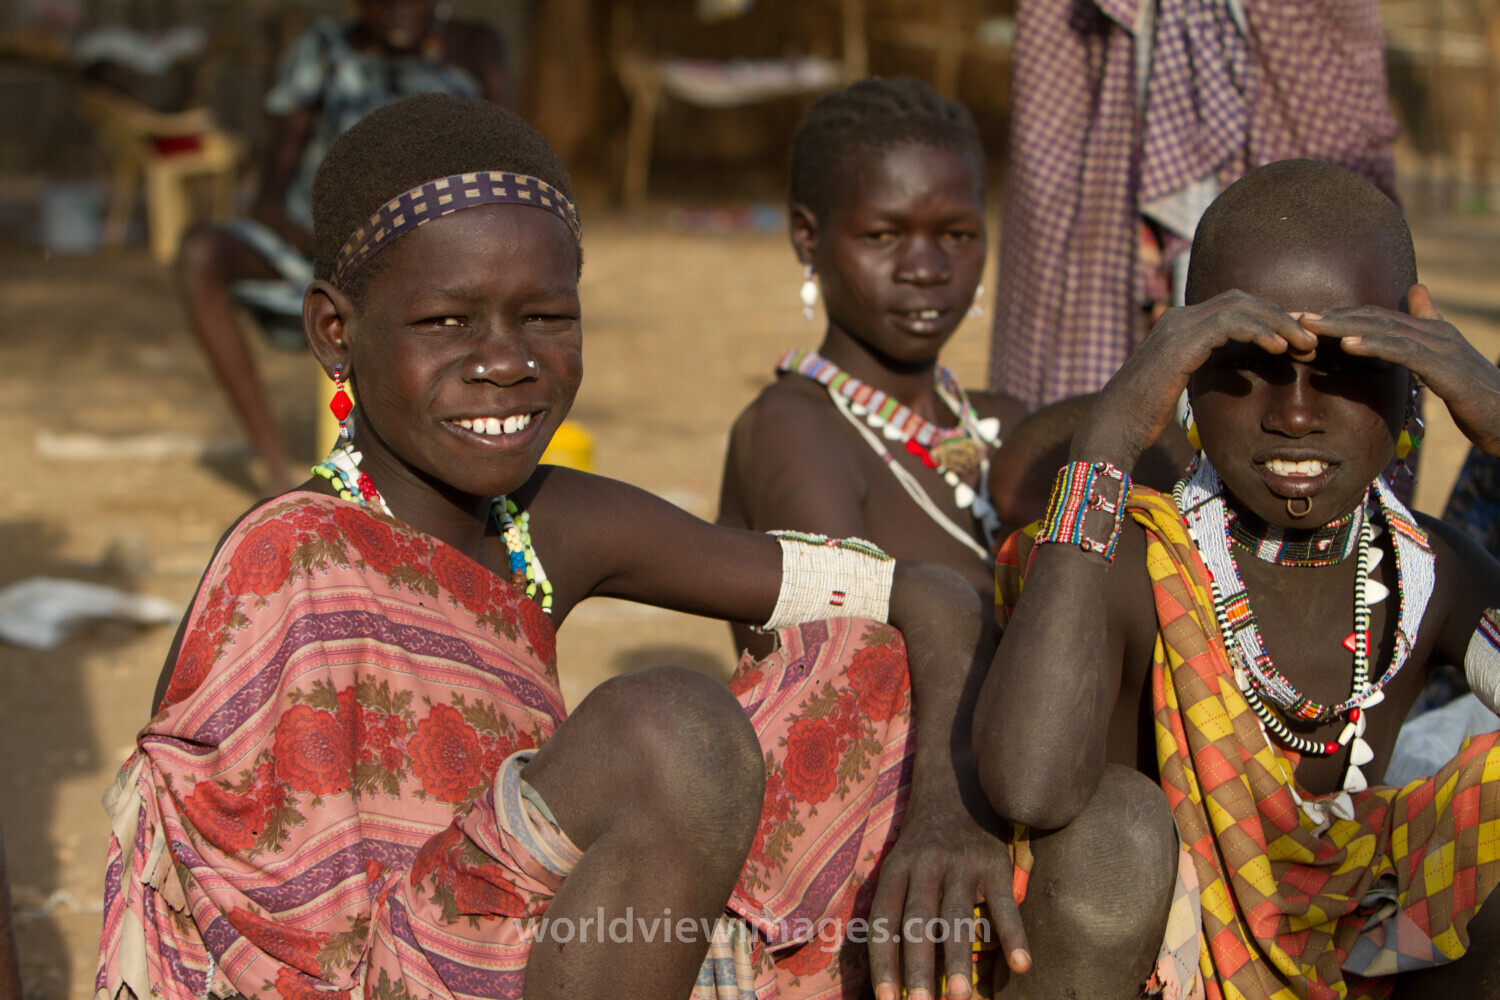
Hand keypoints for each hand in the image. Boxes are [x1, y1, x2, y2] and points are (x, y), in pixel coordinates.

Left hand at [868, 788, 1028, 999]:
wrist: (958, 784)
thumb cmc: (925, 840)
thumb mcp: (900, 862)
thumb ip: (895, 905)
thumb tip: (888, 967)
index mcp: (896, 868)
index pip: (884, 920)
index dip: (884, 962)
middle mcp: (925, 865)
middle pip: (919, 921)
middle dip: (918, 967)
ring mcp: (962, 863)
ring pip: (958, 915)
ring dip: (959, 959)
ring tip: (959, 997)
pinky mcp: (995, 863)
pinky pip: (1005, 903)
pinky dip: (1014, 935)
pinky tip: (1021, 966)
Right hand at [1072, 290, 1317, 468]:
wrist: (1115, 425)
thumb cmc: (1145, 416)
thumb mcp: (1185, 388)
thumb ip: (1211, 373)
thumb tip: (1245, 380)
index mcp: (1180, 326)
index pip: (1234, 307)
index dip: (1270, 319)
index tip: (1298, 339)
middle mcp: (1178, 318)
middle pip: (1241, 299)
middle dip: (1280, 316)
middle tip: (1311, 338)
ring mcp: (1177, 326)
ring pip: (1239, 306)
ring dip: (1278, 323)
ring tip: (1305, 344)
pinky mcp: (1181, 341)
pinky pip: (1229, 323)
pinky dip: (1259, 332)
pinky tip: (1280, 349)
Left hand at [1303, 284, 1499, 454]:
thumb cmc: (1477, 393)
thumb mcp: (1445, 362)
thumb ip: (1428, 328)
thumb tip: (1417, 292)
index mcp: (1429, 331)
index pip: (1376, 316)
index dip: (1340, 315)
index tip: (1303, 318)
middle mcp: (1433, 331)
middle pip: (1374, 317)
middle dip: (1332, 316)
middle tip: (1294, 315)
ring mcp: (1440, 346)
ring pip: (1384, 328)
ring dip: (1344, 325)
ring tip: (1311, 325)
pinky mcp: (1444, 366)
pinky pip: (1404, 350)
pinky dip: (1375, 344)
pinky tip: (1348, 344)